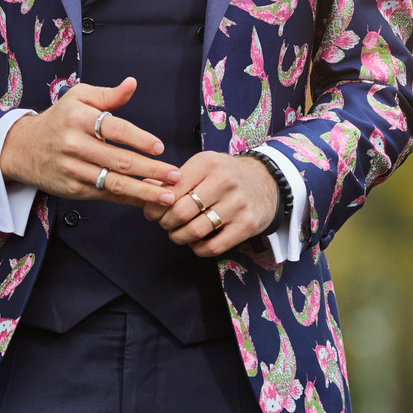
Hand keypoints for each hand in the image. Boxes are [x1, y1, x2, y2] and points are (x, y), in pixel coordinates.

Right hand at [0, 78, 180, 206]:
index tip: (159, 147)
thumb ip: (108, 94)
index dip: (139, 139)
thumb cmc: (59, 118)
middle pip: (118, 160)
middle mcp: (75, 146)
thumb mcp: (79, 97)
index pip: (115, 130)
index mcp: (79, 119)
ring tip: (167, 195)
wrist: (23, 148)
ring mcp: (73, 170)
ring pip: (113, 183)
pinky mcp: (73, 189)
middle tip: (175, 175)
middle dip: (150, 170)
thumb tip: (132, 83)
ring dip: (143, 191)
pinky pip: (105, 195)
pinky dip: (128, 199)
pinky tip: (147, 200)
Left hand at [142, 151, 278, 256]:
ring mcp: (237, 204)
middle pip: (180, 212)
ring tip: (178, 234)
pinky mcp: (247, 225)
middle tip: (166, 224)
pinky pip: (213, 246)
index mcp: (208, 163)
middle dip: (166, 223)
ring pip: (195, 231)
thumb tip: (145, 188)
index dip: (155, 206)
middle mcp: (224, 181)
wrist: (267, 181)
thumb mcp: (203, 166)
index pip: (171, 190)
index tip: (152, 213)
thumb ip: (175, 178)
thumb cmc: (226, 174)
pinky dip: (198, 249)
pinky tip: (196, 242)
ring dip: (179, 237)